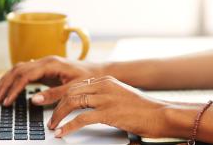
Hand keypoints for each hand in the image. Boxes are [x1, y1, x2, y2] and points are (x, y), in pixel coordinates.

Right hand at [0, 56, 103, 105]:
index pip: (25, 75)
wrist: (98, 71)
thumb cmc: (88, 78)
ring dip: (8, 80)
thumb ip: (54, 94)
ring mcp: (45, 63)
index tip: (7, 101)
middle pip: (18, 70)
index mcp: (51, 64)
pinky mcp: (46, 68)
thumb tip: (34, 100)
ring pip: (20, 68)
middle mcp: (46, 61)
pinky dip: (16, 78)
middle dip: (6, 84)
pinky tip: (11, 85)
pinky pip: (26, 71)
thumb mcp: (73, 88)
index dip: (14, 89)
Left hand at [48, 76, 167, 137]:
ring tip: (53, 125)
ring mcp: (106, 98)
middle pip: (71, 92)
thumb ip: (103, 94)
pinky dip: (68, 126)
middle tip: (52, 118)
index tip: (56, 106)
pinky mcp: (108, 112)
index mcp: (105, 80)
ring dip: (59, 115)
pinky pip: (81, 118)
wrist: (160, 114)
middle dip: (57, 106)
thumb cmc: (142, 107)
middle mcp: (103, 86)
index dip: (63, 97)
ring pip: (72, 102)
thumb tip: (87, 103)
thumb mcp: (120, 94)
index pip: (76, 86)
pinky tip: (62, 132)